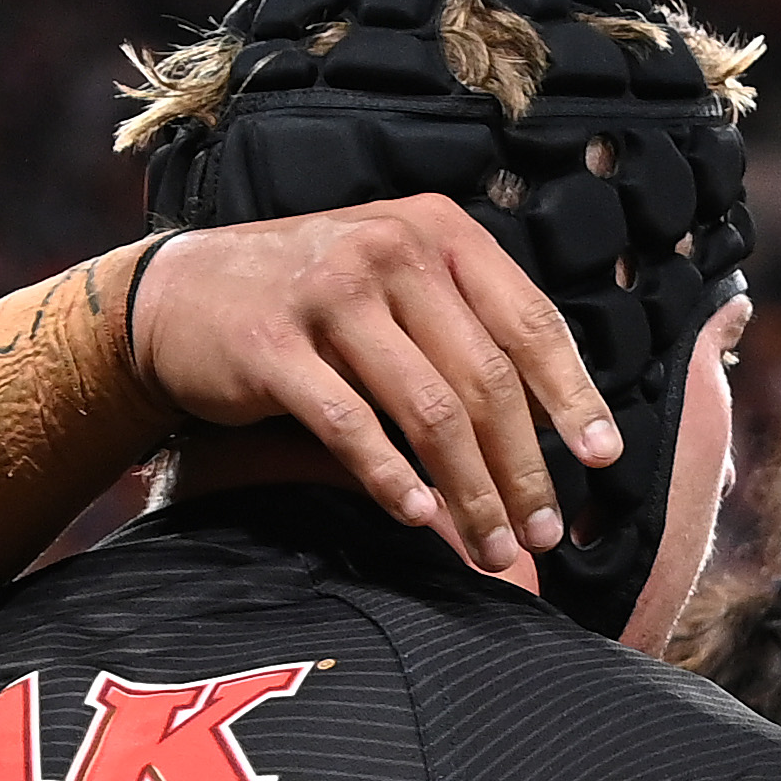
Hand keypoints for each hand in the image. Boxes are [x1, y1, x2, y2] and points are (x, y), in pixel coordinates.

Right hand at [128, 196, 617, 570]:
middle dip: (523, 470)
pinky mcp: (274, 344)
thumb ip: (468, 329)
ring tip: (493, 548)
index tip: (601, 460)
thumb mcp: (397, 284)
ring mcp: (329, 293)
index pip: (529, 321)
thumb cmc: (311, 303)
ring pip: (430, 411)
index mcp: (437, 232)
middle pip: (485, 380)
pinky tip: (419, 518)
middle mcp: (390, 249)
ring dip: (471, 492)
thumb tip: (554, 420)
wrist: (179, 296)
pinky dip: (392, 479)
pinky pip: (351, 426)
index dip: (572, 396)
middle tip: (542, 534)